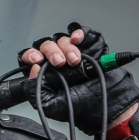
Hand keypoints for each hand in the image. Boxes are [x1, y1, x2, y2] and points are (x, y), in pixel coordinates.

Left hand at [19, 22, 138, 135]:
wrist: (108, 105)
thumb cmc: (81, 107)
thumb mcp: (52, 106)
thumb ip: (35, 91)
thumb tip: (32, 70)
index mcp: (45, 73)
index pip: (30, 58)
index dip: (30, 55)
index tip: (37, 60)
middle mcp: (57, 60)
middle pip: (46, 45)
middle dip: (51, 52)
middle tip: (60, 63)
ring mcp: (74, 52)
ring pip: (62, 39)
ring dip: (67, 47)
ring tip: (75, 61)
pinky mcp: (90, 47)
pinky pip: (82, 33)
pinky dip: (79, 33)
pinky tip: (78, 39)